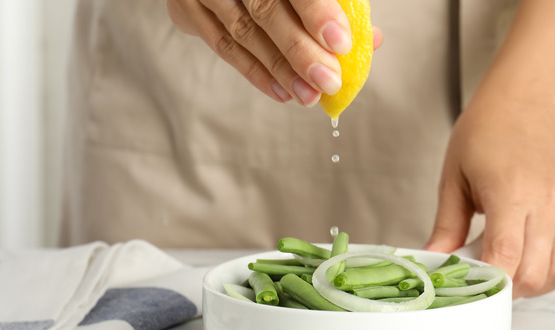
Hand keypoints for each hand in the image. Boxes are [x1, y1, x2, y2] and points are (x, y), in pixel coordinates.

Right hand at [166, 0, 381, 105]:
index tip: (341, 42)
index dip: (317, 12)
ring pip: (243, 33)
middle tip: (328, 81)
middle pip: (265, 10)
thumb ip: (330, 5)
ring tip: (308, 96)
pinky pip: (222, 45)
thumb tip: (369, 40)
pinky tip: (281, 92)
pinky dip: (254, 72)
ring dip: (279, 69)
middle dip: (300, 51)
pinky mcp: (185, 8)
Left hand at [424, 97, 554, 298]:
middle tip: (483, 280)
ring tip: (507, 272)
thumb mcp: (454, 178)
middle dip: (506, 289)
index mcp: (511, 191)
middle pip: (533, 272)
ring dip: (532, 285)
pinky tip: (528, 265)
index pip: (506, 253)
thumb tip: (435, 260)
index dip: (489, 281)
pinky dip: (552, 273)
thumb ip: (446, 225)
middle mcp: (545, 203)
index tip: (469, 288)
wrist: (524, 105)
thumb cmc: (486, 134)